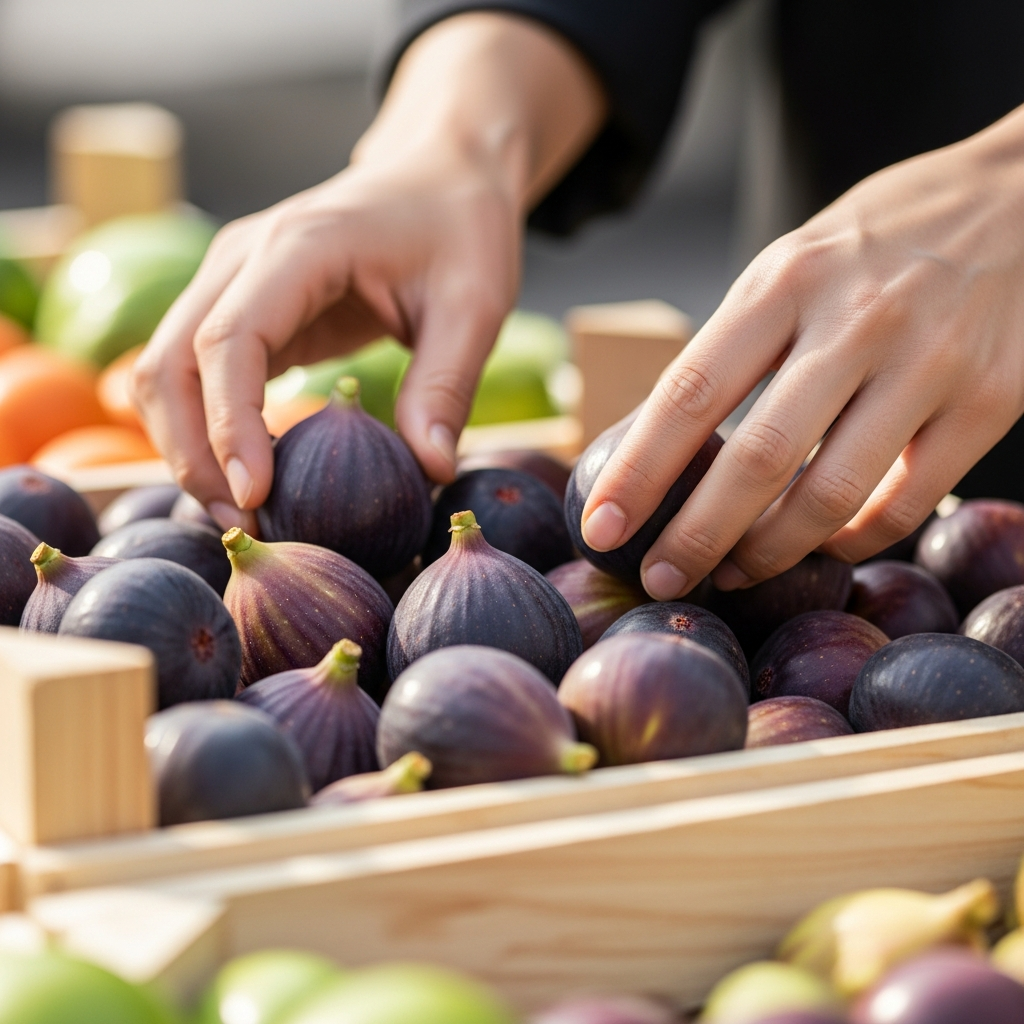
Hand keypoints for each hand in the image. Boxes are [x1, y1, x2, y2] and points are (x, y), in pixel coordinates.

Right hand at [131, 12, 603, 530]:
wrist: (438, 173)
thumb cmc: (460, 229)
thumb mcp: (475, 304)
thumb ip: (447, 385)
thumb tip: (430, 471)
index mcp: (299, 247)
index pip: (229, 339)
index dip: (229, 424)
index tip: (256, 497)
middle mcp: (243, 258)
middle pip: (170, 361)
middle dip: (191, 452)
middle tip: (241, 527)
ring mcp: (232, 280)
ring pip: (165, 370)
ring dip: (186, 446)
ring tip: (238, 515)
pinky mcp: (244, 307)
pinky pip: (197, 374)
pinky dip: (205, 428)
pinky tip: (246, 477)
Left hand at [580, 103, 1023, 599]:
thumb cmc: (880, 242)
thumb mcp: (793, 264)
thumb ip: (735, 345)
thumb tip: (654, 443)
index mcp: (786, 280)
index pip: (690, 391)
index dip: (638, 471)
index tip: (600, 525)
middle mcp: (855, 320)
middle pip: (757, 457)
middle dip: (696, 534)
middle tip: (661, 578)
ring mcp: (929, 362)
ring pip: (831, 494)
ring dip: (769, 552)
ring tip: (730, 572)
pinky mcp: (990, 400)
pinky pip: (905, 504)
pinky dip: (851, 542)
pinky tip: (820, 547)